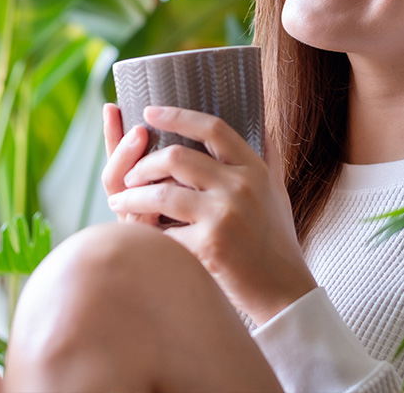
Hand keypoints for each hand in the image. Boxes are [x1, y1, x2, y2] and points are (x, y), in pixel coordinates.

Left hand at [104, 105, 316, 324]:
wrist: (285, 292)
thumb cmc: (277, 242)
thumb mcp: (278, 193)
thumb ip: (268, 159)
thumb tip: (263, 126)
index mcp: (254, 170)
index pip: (212, 128)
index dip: (177, 115)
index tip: (149, 111)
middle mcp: (241, 186)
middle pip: (176, 156)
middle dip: (143, 165)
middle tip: (128, 176)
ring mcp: (224, 216)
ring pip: (161, 192)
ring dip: (132, 197)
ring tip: (118, 202)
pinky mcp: (210, 246)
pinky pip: (163, 232)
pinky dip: (146, 234)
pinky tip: (138, 236)